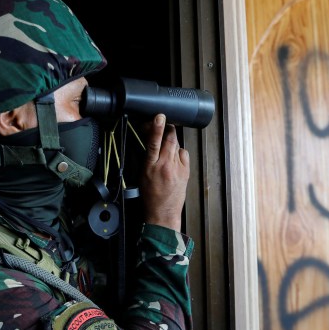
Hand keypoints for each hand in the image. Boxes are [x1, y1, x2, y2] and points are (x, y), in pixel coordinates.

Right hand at [140, 114, 189, 230]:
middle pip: (169, 139)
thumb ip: (146, 157)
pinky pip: (183, 153)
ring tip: (166, 150)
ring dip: (172, 142)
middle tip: (164, 124)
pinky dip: (179, 152)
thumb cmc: (150, 196)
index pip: (153, 142)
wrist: (163, 212)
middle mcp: (165, 165)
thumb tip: (149, 141)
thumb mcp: (142, 175)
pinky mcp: (186, 171)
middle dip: (168, 129)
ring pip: (177, 145)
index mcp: (150, 166)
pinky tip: (174, 158)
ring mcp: (178, 168)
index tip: (159, 116)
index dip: (157, 127)